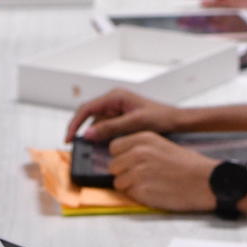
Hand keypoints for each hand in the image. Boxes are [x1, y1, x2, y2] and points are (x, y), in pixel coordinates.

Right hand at [64, 89, 182, 142]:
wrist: (177, 122)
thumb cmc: (161, 118)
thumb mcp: (135, 123)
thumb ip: (111, 127)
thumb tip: (88, 133)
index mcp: (115, 96)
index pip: (86, 108)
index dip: (75, 124)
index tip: (68, 138)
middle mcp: (114, 101)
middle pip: (89, 116)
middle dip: (81, 130)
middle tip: (74, 146)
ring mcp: (117, 110)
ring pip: (97, 124)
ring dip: (94, 136)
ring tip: (91, 150)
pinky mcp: (121, 119)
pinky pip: (106, 128)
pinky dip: (103, 138)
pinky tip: (103, 147)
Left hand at [106, 132, 215, 210]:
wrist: (205, 181)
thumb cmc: (189, 164)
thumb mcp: (163, 145)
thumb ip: (140, 148)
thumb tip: (123, 158)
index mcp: (143, 139)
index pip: (114, 147)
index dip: (121, 157)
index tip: (130, 163)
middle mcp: (137, 154)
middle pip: (113, 166)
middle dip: (124, 173)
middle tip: (141, 177)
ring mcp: (137, 173)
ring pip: (118, 183)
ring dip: (130, 186)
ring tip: (149, 185)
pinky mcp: (141, 191)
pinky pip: (129, 195)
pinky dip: (138, 196)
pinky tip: (154, 192)